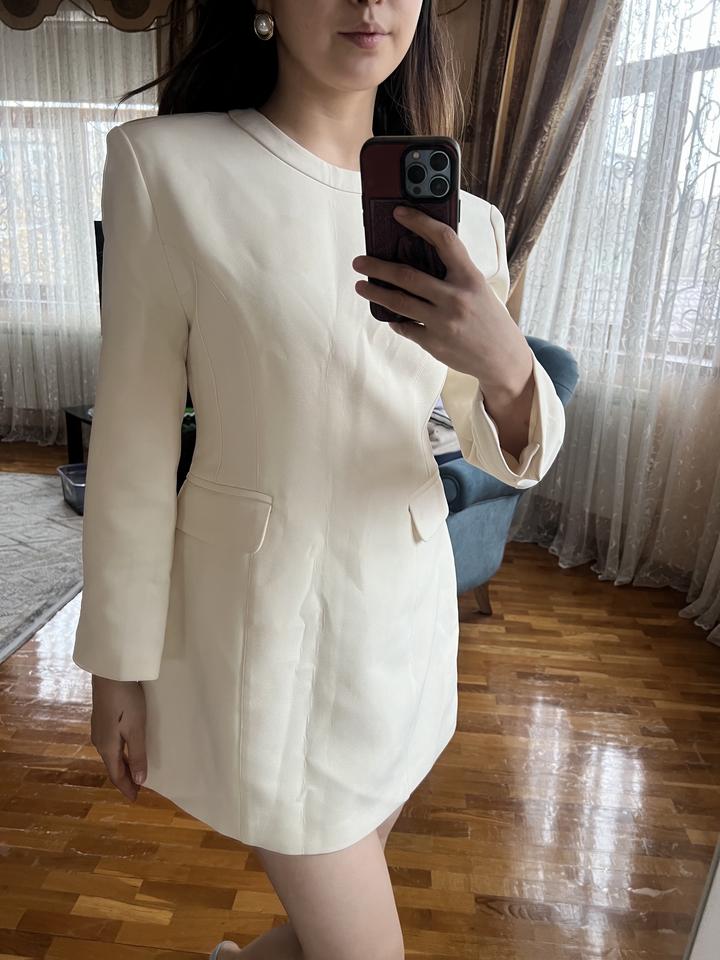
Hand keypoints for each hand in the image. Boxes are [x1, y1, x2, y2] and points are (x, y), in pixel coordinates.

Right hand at [89, 675, 147, 801]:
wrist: (111, 672)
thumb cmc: (126, 701)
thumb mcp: (136, 729)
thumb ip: (138, 755)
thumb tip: (140, 781)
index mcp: (107, 747)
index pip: (116, 774)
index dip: (126, 787)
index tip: (136, 798)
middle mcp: (99, 740)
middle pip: (112, 765)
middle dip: (125, 777)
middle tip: (138, 787)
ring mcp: (98, 728)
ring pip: (111, 754)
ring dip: (122, 764)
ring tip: (135, 770)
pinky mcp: (101, 717)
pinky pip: (111, 743)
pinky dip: (120, 752)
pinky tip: (127, 748)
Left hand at [351, 204, 532, 397]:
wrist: (503, 359)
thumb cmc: (490, 319)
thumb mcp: (479, 289)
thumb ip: (455, 273)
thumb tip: (419, 255)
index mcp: (470, 278)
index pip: (444, 240)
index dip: (420, 222)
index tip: (399, 213)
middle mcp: (456, 298)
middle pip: (407, 276)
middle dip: (378, 267)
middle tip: (359, 262)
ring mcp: (443, 323)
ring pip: (399, 303)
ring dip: (375, 292)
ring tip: (361, 286)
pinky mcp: (434, 343)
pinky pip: (405, 327)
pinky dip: (395, 320)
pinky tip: (389, 314)